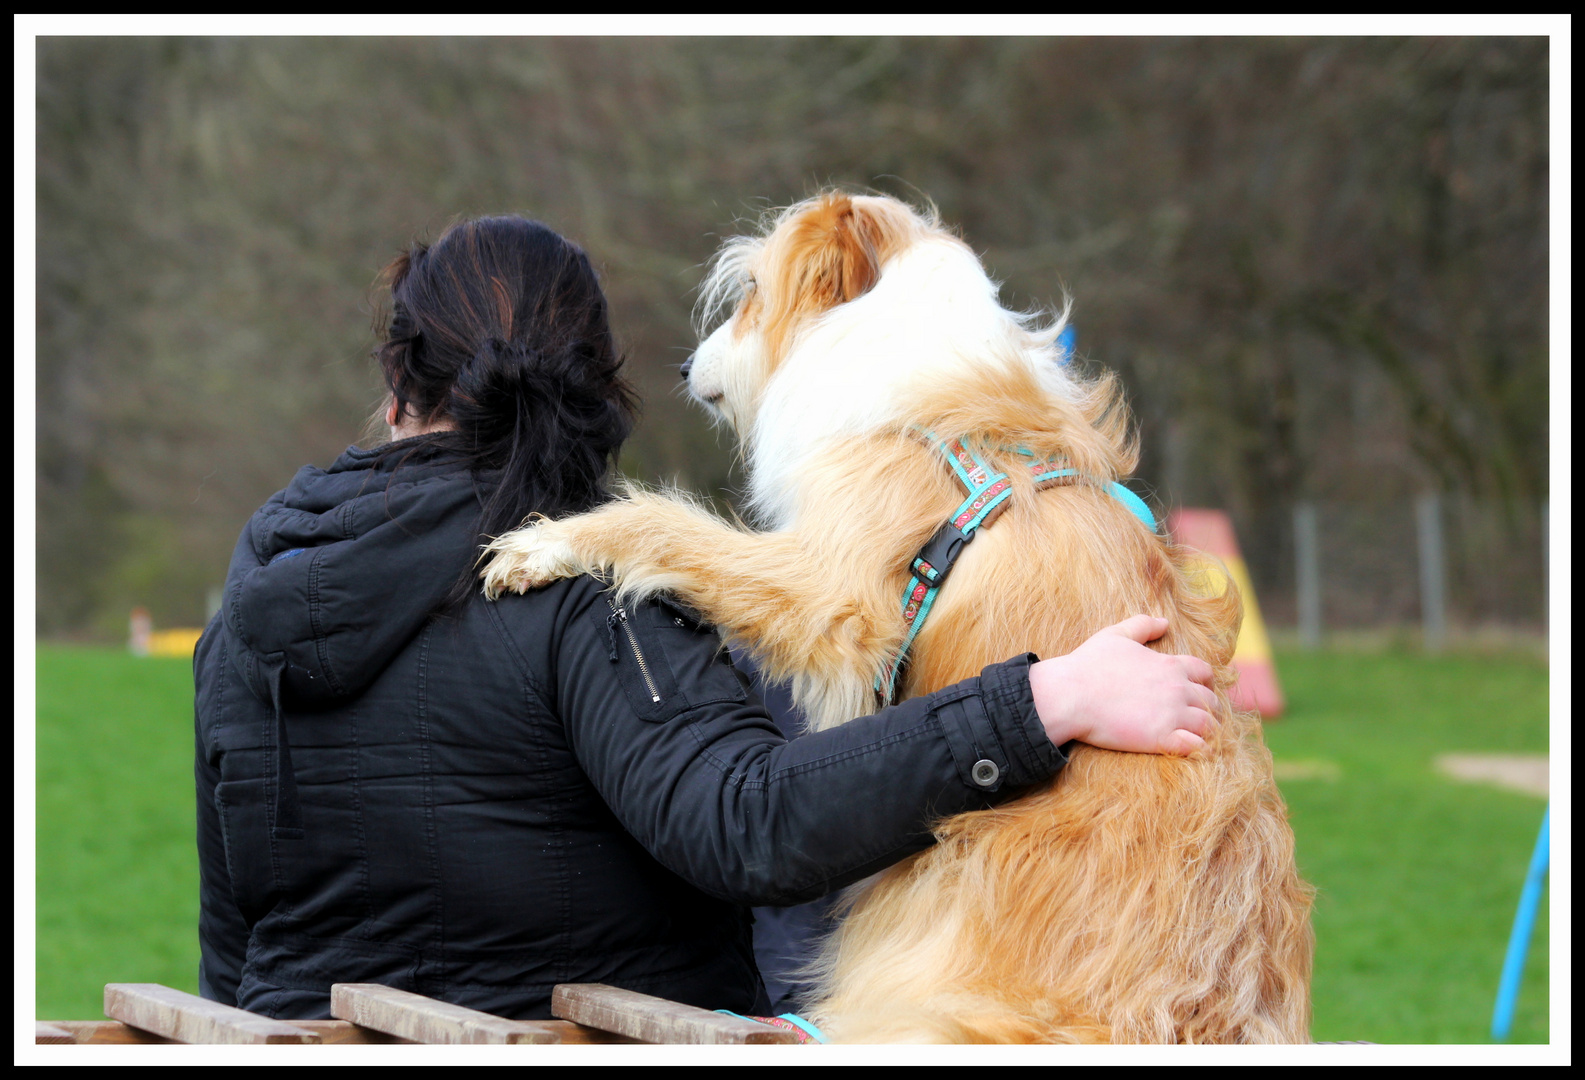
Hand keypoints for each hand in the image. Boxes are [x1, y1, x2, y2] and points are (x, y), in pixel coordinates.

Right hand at [1029, 615, 1217, 756]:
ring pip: (1209, 726)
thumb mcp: (1115, 635)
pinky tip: (1189, 750)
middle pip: (1212, 702)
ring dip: (1206, 732)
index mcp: (1171, 665)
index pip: (1205, 673)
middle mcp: (1178, 688)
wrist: (1071, 695)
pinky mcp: (1161, 738)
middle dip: (1208, 710)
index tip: (1196, 692)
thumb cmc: (1089, 665)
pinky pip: (1196, 747)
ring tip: (1196, 738)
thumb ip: (1142, 625)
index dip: (1205, 683)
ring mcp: (1172, 714)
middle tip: (1197, 720)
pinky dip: (1199, 749)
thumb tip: (1164, 621)